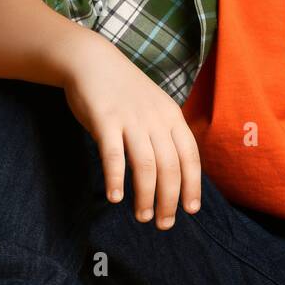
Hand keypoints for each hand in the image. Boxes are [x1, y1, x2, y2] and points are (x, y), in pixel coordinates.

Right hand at [57, 33, 201, 229]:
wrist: (92, 60)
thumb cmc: (123, 91)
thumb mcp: (153, 108)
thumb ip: (163, 135)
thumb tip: (173, 173)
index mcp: (171, 117)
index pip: (190, 156)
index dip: (192, 185)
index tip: (191, 210)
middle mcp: (156, 119)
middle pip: (170, 166)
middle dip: (170, 199)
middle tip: (164, 223)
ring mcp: (131, 119)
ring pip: (145, 165)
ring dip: (146, 195)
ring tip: (143, 216)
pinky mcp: (105, 119)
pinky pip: (113, 154)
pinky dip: (116, 178)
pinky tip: (115, 197)